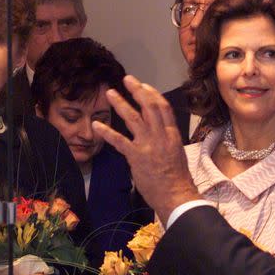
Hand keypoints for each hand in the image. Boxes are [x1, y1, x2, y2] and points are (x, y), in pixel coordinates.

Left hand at [93, 75, 199, 223]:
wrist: (176, 195)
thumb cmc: (177, 178)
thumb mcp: (176, 152)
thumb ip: (165, 139)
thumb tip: (155, 131)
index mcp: (171, 134)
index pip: (163, 107)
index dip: (152, 94)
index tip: (144, 86)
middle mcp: (160, 135)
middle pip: (149, 106)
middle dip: (137, 91)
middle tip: (127, 79)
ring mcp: (148, 145)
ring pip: (133, 118)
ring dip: (121, 103)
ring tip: (110, 93)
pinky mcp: (136, 156)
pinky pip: (119, 141)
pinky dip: (107, 132)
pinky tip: (97, 125)